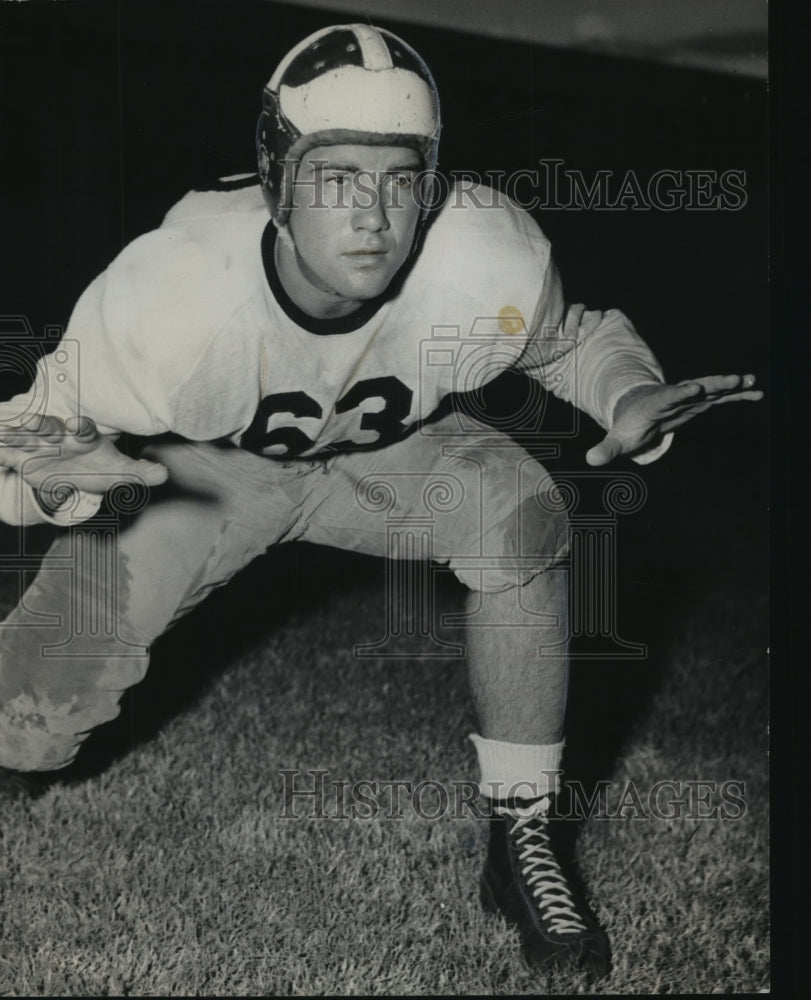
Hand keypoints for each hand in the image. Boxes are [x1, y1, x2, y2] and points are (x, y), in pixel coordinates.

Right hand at [0, 415, 168, 504]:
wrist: (70, 473)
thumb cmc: (96, 468)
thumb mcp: (117, 472)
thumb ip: (139, 472)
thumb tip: (164, 474)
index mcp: (83, 436)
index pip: (84, 429)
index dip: (81, 427)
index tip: (77, 425)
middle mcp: (59, 435)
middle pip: (50, 427)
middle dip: (42, 425)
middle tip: (34, 421)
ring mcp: (37, 444)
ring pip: (25, 436)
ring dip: (15, 434)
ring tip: (7, 432)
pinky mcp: (19, 455)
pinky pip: (7, 451)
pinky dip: (1, 450)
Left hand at [585, 374, 762, 466]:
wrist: (638, 409)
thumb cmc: (629, 425)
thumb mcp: (618, 439)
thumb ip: (607, 448)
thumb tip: (590, 459)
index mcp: (656, 404)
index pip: (669, 397)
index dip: (681, 392)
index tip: (694, 387)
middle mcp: (675, 397)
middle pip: (696, 387)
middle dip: (714, 383)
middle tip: (734, 378)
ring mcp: (689, 398)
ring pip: (711, 389)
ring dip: (730, 385)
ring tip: (752, 381)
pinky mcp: (699, 402)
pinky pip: (720, 397)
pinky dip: (737, 395)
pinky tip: (757, 393)